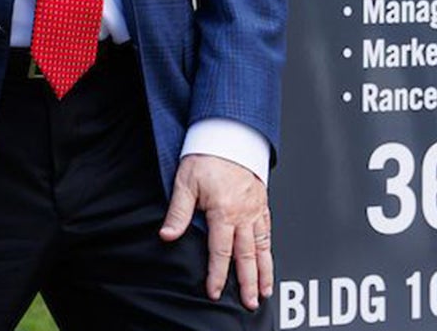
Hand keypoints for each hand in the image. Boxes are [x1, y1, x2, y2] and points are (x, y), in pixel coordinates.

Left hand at [159, 153, 272, 309]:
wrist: (229, 134)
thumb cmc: (207, 155)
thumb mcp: (185, 182)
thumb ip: (178, 212)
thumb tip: (167, 235)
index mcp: (225, 211)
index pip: (221, 251)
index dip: (217, 274)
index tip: (214, 291)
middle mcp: (244, 213)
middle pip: (247, 255)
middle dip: (248, 281)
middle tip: (251, 301)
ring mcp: (255, 208)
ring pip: (262, 246)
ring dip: (264, 270)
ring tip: (265, 289)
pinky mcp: (261, 202)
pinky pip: (268, 230)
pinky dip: (269, 248)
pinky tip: (268, 259)